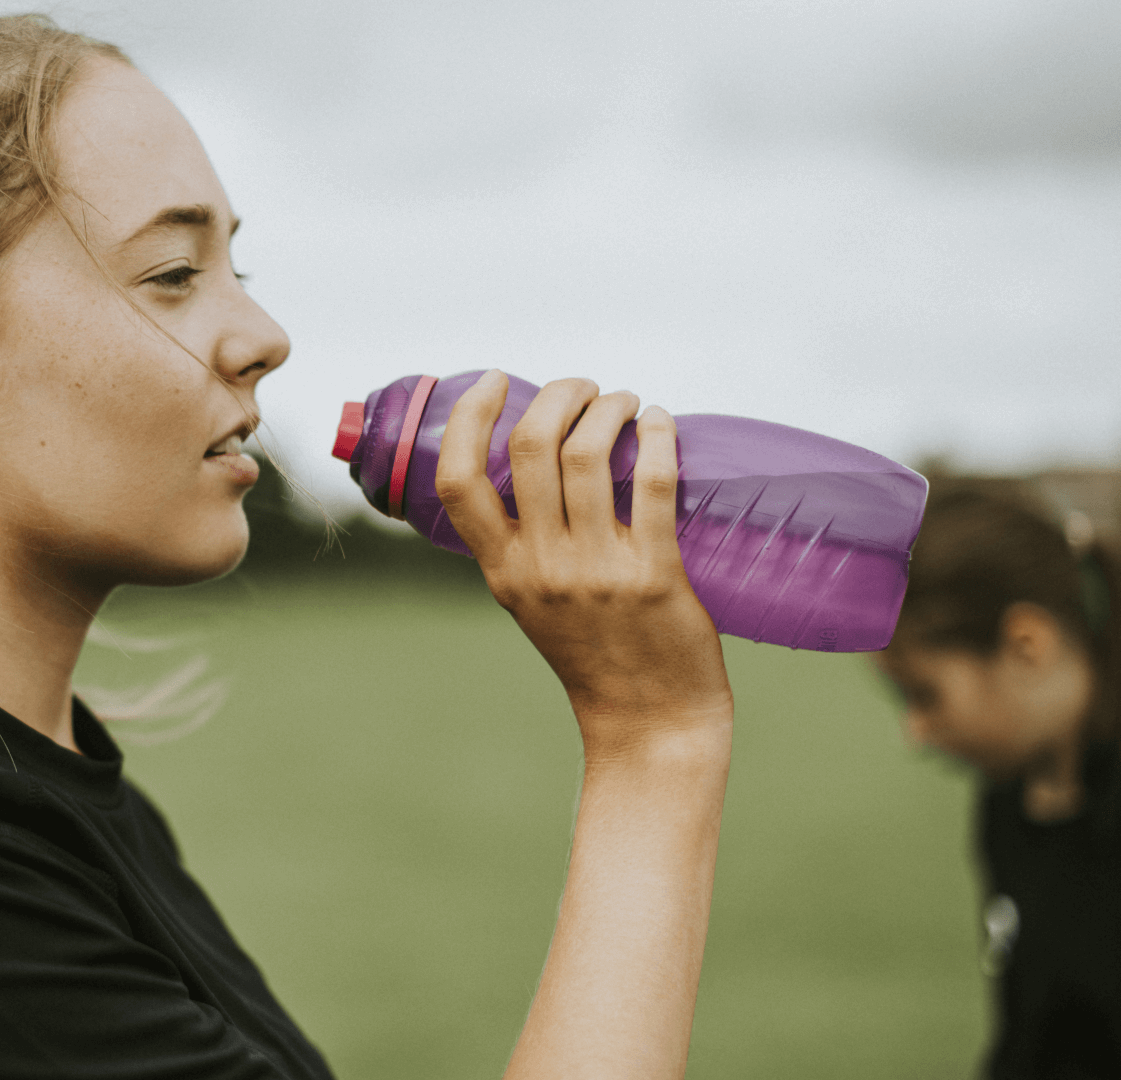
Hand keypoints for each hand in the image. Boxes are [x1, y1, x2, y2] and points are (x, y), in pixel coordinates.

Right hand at [434, 371, 730, 762]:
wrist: (648, 720)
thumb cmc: (596, 653)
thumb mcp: (533, 601)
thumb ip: (524, 544)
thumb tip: (540, 461)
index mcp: (501, 571)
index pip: (459, 481)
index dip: (469, 418)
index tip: (494, 381)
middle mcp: (540, 567)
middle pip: (530, 446)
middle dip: (560, 392)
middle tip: (585, 388)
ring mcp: (595, 570)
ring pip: (588, 453)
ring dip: (610, 406)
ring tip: (626, 402)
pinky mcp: (653, 575)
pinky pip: (650, 483)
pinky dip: (657, 438)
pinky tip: (661, 424)